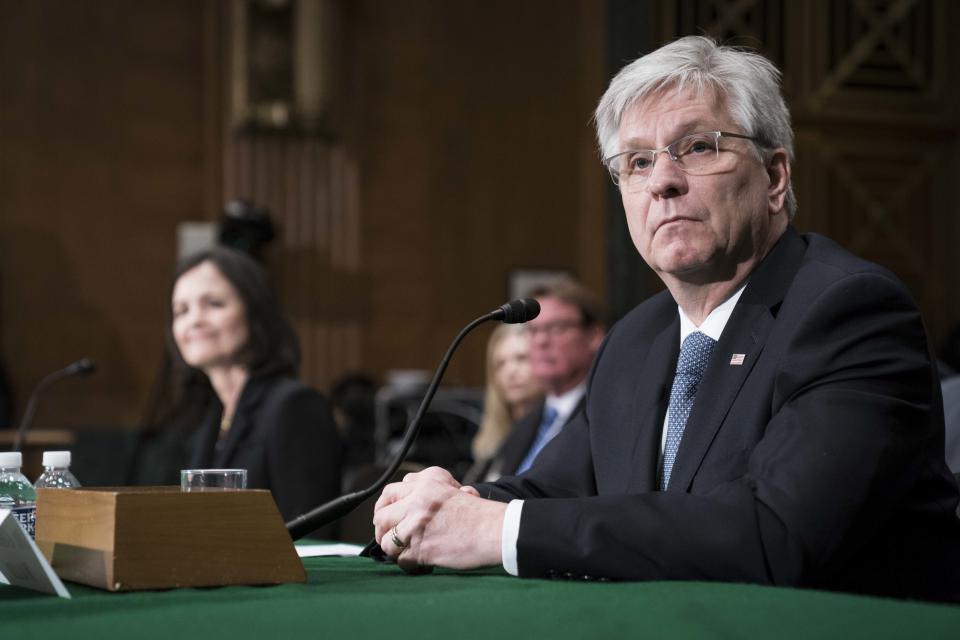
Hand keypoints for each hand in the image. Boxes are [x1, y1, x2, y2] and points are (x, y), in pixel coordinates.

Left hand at [373, 466, 505, 572]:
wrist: (497, 531)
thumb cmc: (481, 516)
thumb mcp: (455, 491)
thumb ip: (431, 494)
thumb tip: (408, 507)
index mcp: (429, 481)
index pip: (392, 490)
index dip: (389, 505)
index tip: (393, 515)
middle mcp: (419, 498)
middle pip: (381, 513)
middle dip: (381, 527)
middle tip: (389, 536)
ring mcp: (417, 522)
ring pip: (385, 539)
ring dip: (393, 549)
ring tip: (405, 553)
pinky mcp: (420, 546)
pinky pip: (400, 559)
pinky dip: (407, 565)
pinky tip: (419, 564)